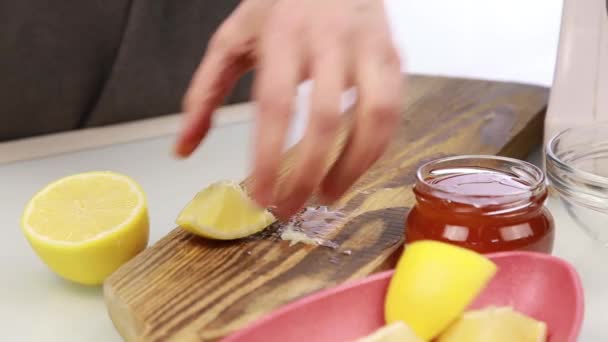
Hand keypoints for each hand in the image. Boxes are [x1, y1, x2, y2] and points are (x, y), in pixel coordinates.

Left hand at [175, 0, 403, 217]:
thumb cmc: (280, 6)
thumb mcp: (233, 39)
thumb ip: (205, 92)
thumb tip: (184, 149)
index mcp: (283, 34)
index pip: (276, 105)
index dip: (268, 157)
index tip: (261, 197)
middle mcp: (330, 40)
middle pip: (325, 119)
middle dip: (308, 174)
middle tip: (291, 208)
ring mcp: (369, 46)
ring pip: (374, 116)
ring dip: (353, 167)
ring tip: (328, 196)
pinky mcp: (394, 56)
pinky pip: (394, 110)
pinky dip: (376, 147)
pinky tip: (354, 167)